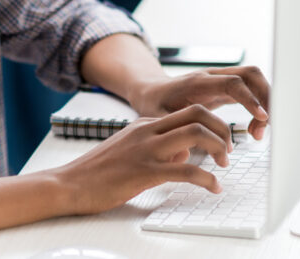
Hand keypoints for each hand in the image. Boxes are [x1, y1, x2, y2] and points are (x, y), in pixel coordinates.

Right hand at [52, 105, 232, 214]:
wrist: (69, 184)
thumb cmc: (98, 171)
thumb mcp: (131, 150)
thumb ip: (158, 147)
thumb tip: (184, 154)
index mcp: (145, 124)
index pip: (188, 111)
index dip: (213, 123)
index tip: (223, 140)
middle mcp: (148, 131)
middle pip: (197, 113)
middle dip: (222, 128)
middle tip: (230, 148)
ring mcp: (146, 150)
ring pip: (195, 134)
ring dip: (218, 147)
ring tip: (225, 164)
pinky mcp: (144, 172)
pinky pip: (185, 170)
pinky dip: (206, 178)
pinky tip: (213, 187)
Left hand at [129, 66, 269, 140]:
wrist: (152, 91)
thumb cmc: (154, 105)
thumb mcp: (157, 118)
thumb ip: (173, 130)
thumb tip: (187, 151)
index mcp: (198, 82)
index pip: (232, 83)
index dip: (250, 99)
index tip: (262, 117)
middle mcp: (213, 76)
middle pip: (251, 74)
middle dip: (266, 98)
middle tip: (265, 127)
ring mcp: (221, 79)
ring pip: (254, 80)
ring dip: (265, 103)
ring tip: (258, 132)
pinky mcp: (226, 87)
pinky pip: (250, 90)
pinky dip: (258, 106)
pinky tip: (253, 128)